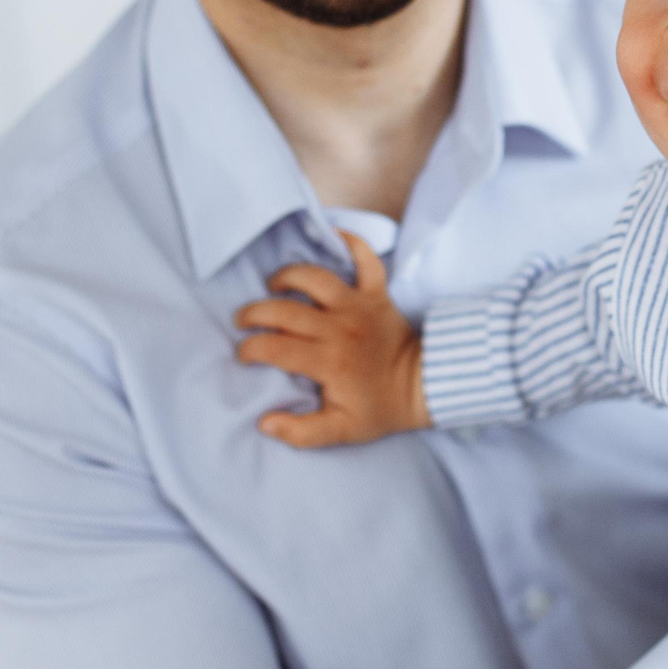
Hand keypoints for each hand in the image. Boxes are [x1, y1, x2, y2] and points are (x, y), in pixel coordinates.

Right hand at [233, 231, 430, 446]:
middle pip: (284, 309)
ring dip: (288, 276)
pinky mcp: (377, 292)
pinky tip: (332, 235)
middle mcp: (339, 327)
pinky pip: (365, 259)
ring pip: (315, 278)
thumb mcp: (341, 432)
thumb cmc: (379, 408)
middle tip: (244, 321)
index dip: (250, 349)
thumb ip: (301, 433)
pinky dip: (351, 242)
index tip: (244, 354)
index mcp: (327, 361)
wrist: (424, 386)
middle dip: (255, 313)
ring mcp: (358, 305)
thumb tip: (264, 423)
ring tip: (274, 286)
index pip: (274, 347)